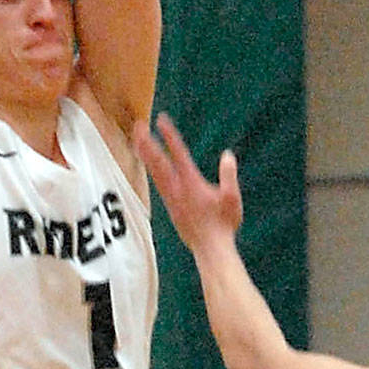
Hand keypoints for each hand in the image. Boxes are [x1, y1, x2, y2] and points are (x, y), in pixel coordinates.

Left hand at [134, 113, 242, 248]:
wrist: (211, 249)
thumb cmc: (223, 224)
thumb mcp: (231, 198)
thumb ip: (229, 175)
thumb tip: (228, 155)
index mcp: (191, 182)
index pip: (178, 153)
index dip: (169, 135)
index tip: (161, 119)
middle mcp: (177, 189)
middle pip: (157, 162)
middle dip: (147, 142)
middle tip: (138, 126)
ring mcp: (171, 200)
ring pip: (154, 173)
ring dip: (145, 156)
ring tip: (137, 142)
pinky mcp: (171, 209)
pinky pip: (158, 185)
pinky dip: (152, 172)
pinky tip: (151, 169)